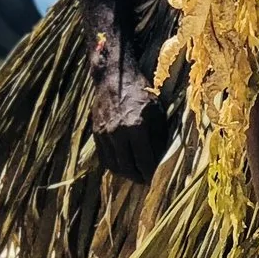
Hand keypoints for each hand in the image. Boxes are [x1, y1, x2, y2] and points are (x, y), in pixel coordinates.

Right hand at [88, 49, 167, 181]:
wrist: (114, 76)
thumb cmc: (141, 92)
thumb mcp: (157, 112)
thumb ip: (159, 137)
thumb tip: (162, 159)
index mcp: (137, 126)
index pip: (145, 161)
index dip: (151, 174)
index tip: (157, 179)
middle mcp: (118, 132)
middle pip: (128, 167)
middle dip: (139, 178)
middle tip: (146, 181)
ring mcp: (105, 133)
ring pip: (114, 165)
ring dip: (125, 174)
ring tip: (135, 175)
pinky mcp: (96, 132)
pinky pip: (104, 157)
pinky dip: (114, 164)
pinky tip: (122, 165)